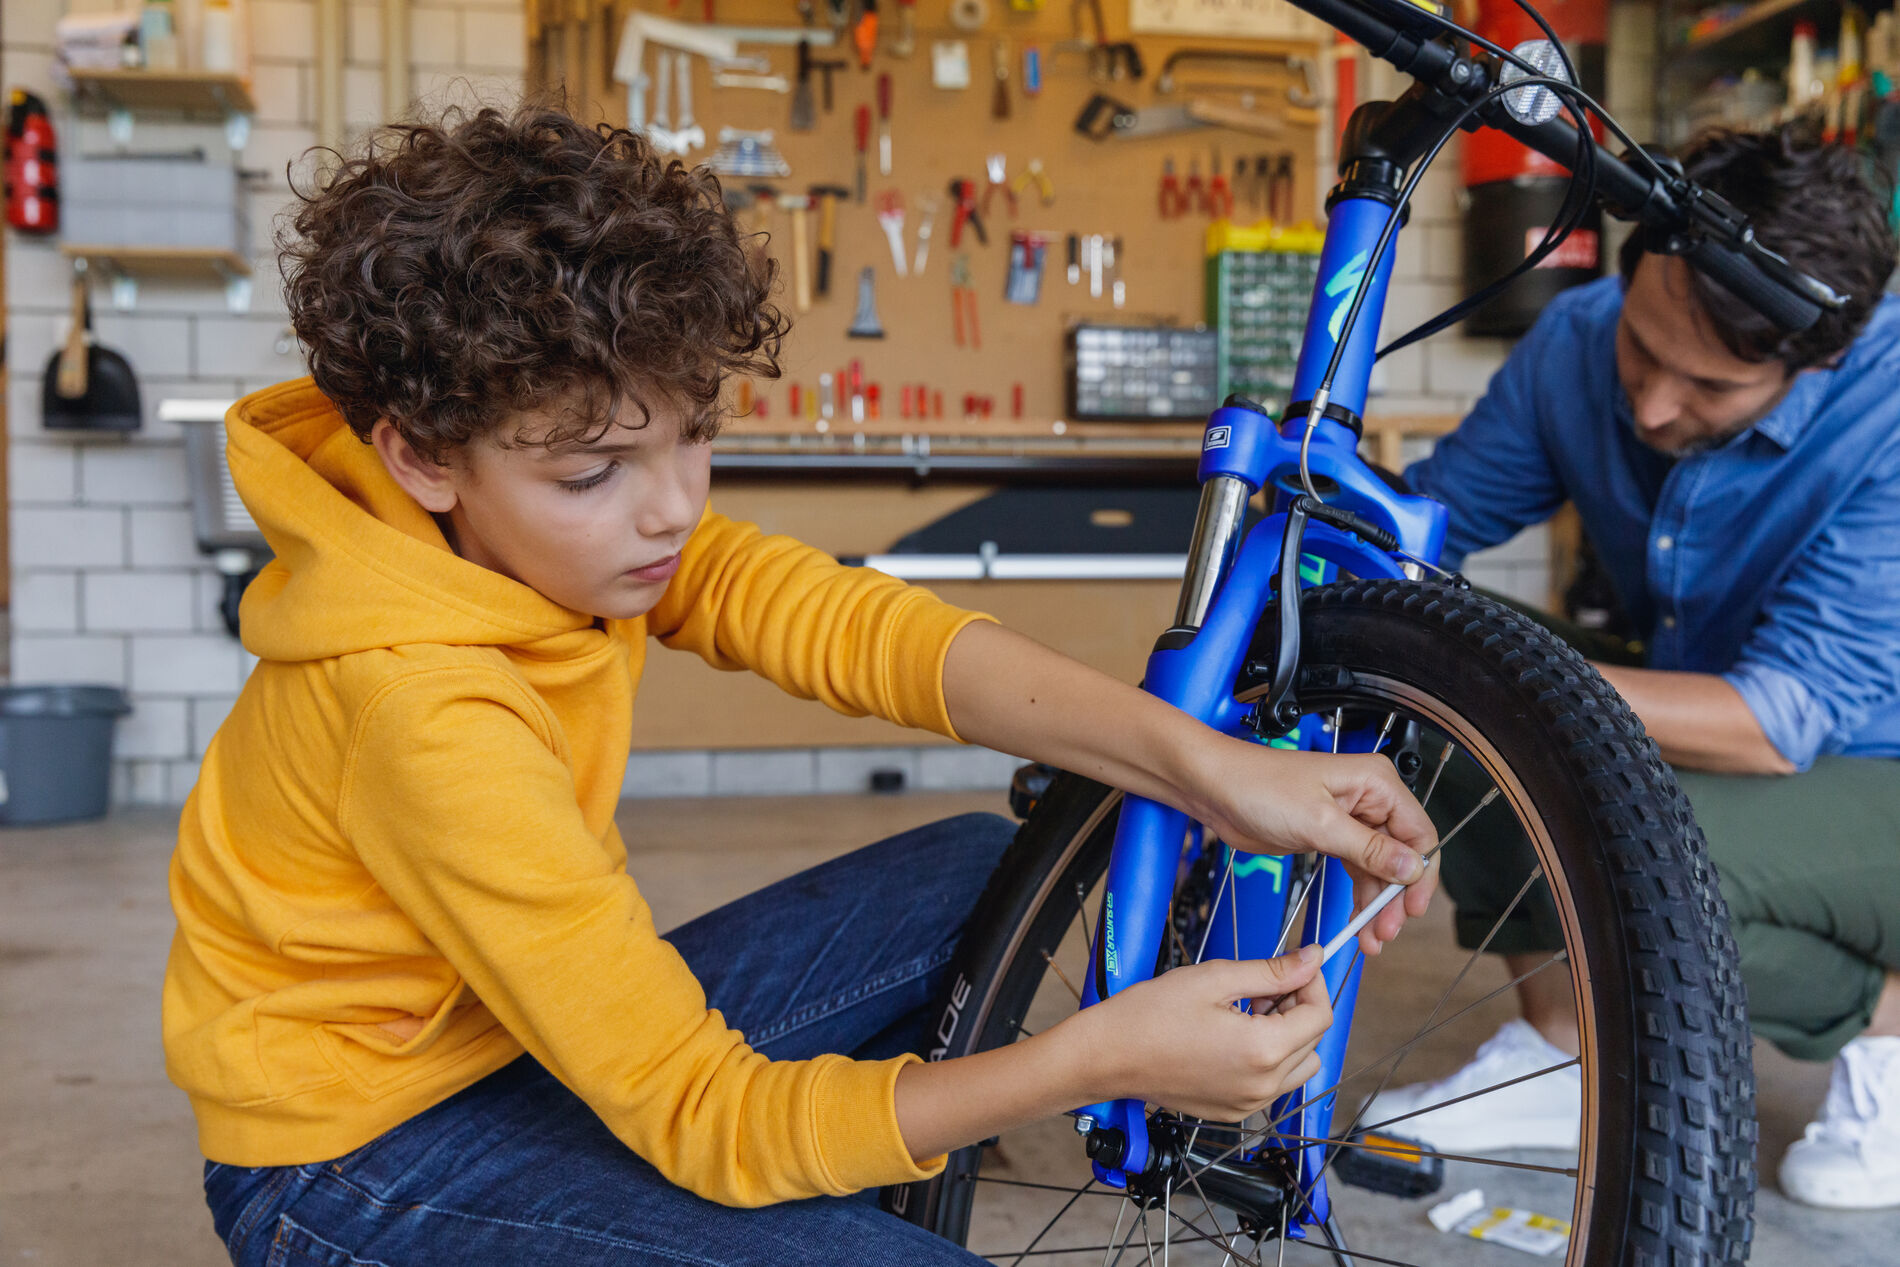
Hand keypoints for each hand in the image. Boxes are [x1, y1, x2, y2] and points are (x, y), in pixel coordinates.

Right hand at [1069, 949, 1332, 1120]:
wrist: (1108, 1056)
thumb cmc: (1151, 1015)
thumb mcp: (1215, 979)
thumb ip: (1271, 971)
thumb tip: (1313, 959)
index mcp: (1264, 1049)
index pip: (1320, 1015)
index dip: (1312, 983)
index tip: (1296, 965)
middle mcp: (1263, 1085)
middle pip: (1312, 1041)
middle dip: (1296, 1006)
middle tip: (1260, 985)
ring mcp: (1248, 1103)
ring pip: (1298, 1066)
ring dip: (1286, 1035)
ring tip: (1247, 1011)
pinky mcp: (1233, 1111)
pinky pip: (1271, 1084)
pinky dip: (1266, 1059)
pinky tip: (1232, 1036)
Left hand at [1183, 740, 1438, 955]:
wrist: (1215, 789)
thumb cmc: (1259, 787)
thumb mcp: (1319, 822)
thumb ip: (1369, 848)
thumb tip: (1412, 867)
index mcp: (1376, 783)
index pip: (1419, 833)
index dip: (1420, 874)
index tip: (1412, 909)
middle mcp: (1368, 799)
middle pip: (1402, 855)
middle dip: (1397, 896)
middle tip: (1386, 931)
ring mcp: (1350, 819)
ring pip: (1380, 868)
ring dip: (1378, 903)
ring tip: (1372, 938)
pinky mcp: (1329, 835)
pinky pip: (1357, 869)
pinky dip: (1359, 896)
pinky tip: (1358, 922)